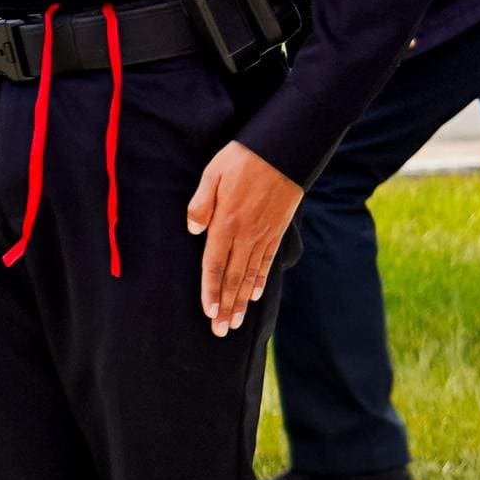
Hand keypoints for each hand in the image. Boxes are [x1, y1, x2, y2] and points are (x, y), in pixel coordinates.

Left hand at [185, 142, 304, 336]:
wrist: (286, 148)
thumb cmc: (244, 157)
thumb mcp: (212, 173)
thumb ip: (200, 204)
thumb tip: (193, 231)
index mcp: (226, 223)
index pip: (214, 265)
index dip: (210, 291)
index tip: (208, 314)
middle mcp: (246, 234)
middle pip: (233, 277)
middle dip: (226, 306)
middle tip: (222, 331)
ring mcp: (264, 233)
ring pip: (250, 274)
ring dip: (242, 300)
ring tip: (237, 322)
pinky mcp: (277, 228)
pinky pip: (267, 260)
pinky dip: (260, 279)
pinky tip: (254, 294)